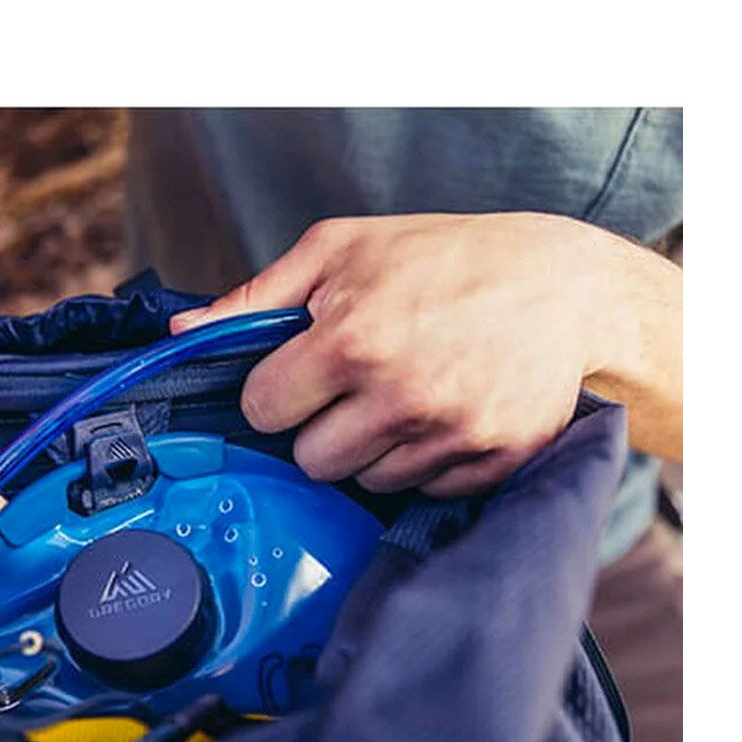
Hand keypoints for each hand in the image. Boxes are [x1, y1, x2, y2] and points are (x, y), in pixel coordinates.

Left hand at [172, 212, 632, 497]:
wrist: (565, 286)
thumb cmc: (442, 257)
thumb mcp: (340, 249)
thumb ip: (253, 298)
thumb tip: (176, 337)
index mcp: (351, 338)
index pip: (263, 409)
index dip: (277, 390)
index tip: (303, 371)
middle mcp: (400, 395)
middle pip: (310, 461)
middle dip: (321, 427)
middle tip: (357, 385)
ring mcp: (451, 435)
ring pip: (365, 482)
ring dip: (373, 447)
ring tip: (407, 393)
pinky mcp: (492, 463)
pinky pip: (424, 492)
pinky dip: (426, 462)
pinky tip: (446, 413)